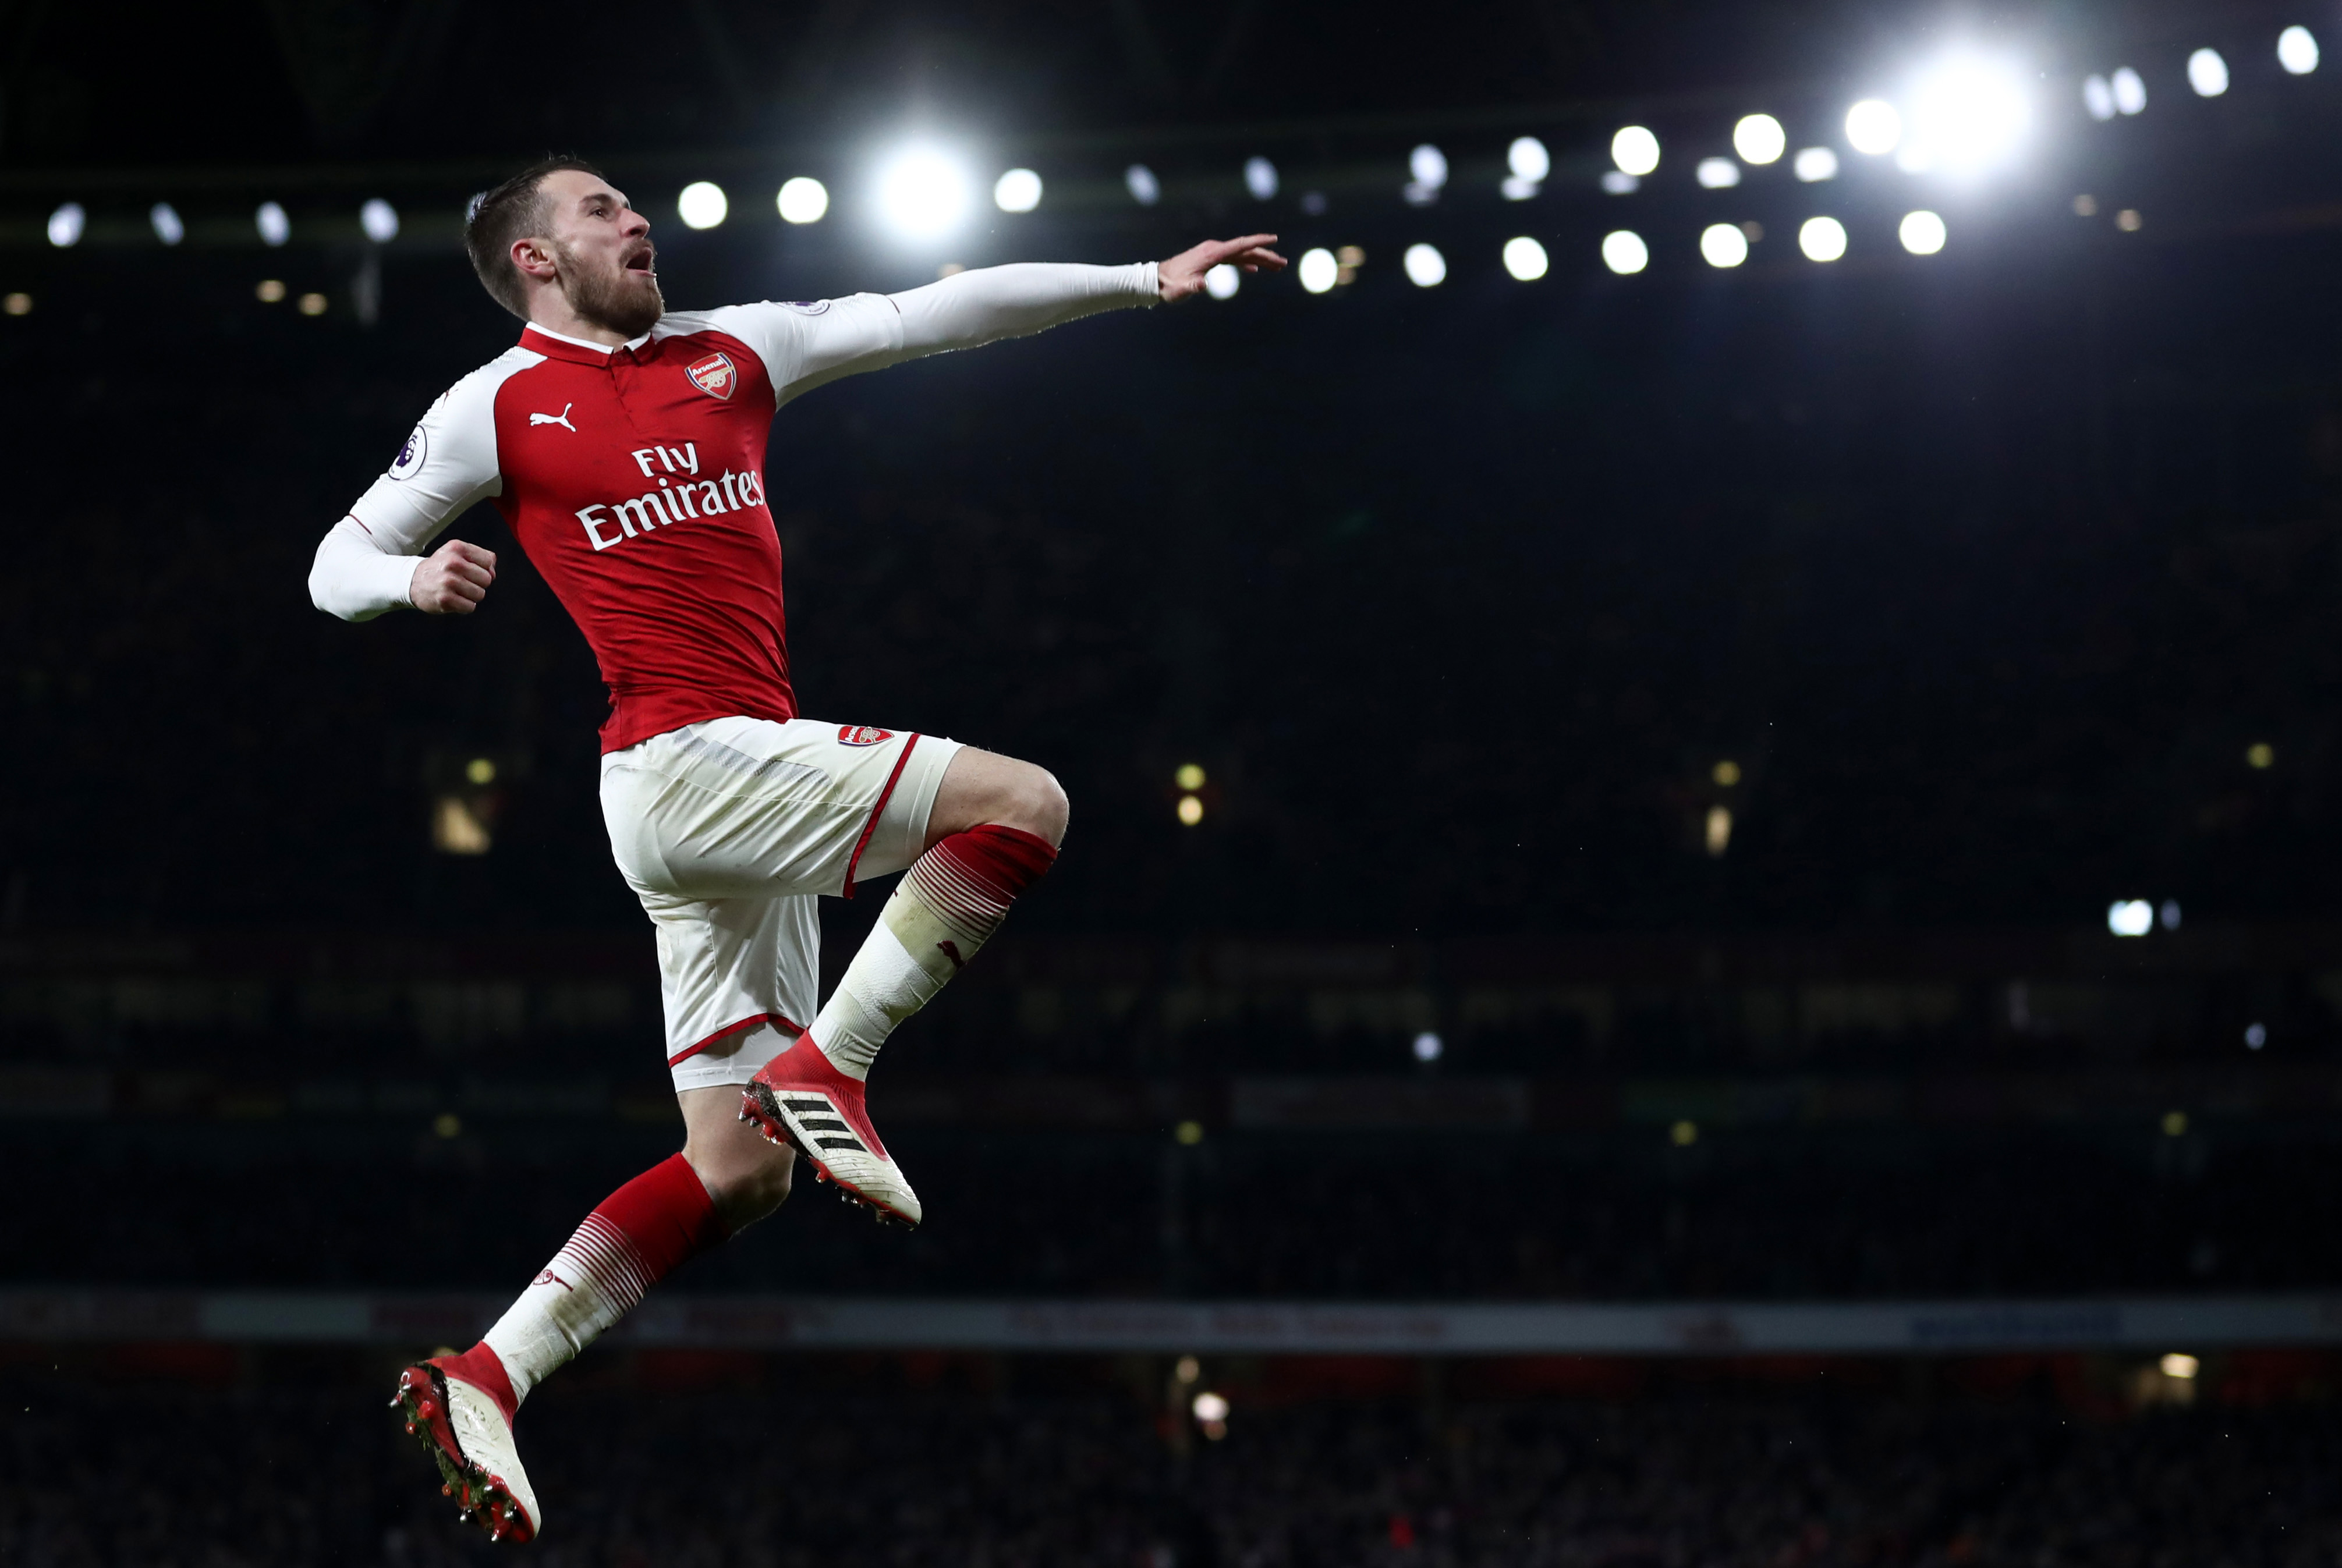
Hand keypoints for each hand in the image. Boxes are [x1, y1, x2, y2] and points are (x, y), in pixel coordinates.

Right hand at [410, 539, 496, 614]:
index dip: (484, 568)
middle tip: (463, 581)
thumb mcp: (457, 553)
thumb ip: (481, 557)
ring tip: (457, 590)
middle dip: (478, 583)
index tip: (471, 570)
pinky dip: (465, 606)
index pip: (488, 561)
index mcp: (457, 548)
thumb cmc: (441, 567)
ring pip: (480, 594)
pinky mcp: (445, 599)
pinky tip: (453, 599)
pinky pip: (470, 607)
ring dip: (472, 596)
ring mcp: (448, 581)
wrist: (413, 581)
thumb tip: (493, 573)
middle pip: (487, 579)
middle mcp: (452, 563)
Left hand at [1158, 234, 1286, 301]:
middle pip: (1245, 250)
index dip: (1258, 242)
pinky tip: (1254, 270)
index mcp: (1211, 253)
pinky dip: (1245, 263)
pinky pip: (1233, 259)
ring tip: (1276, 267)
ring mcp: (1212, 253)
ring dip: (1259, 260)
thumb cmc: (1170, 286)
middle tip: (1283, 263)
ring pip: (1241, 254)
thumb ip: (1192, 286)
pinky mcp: (1210, 260)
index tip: (1274, 239)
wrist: (1157, 281)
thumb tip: (1201, 285)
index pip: (1239, 245)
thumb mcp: (1181, 289)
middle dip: (1265, 255)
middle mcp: (1214, 250)